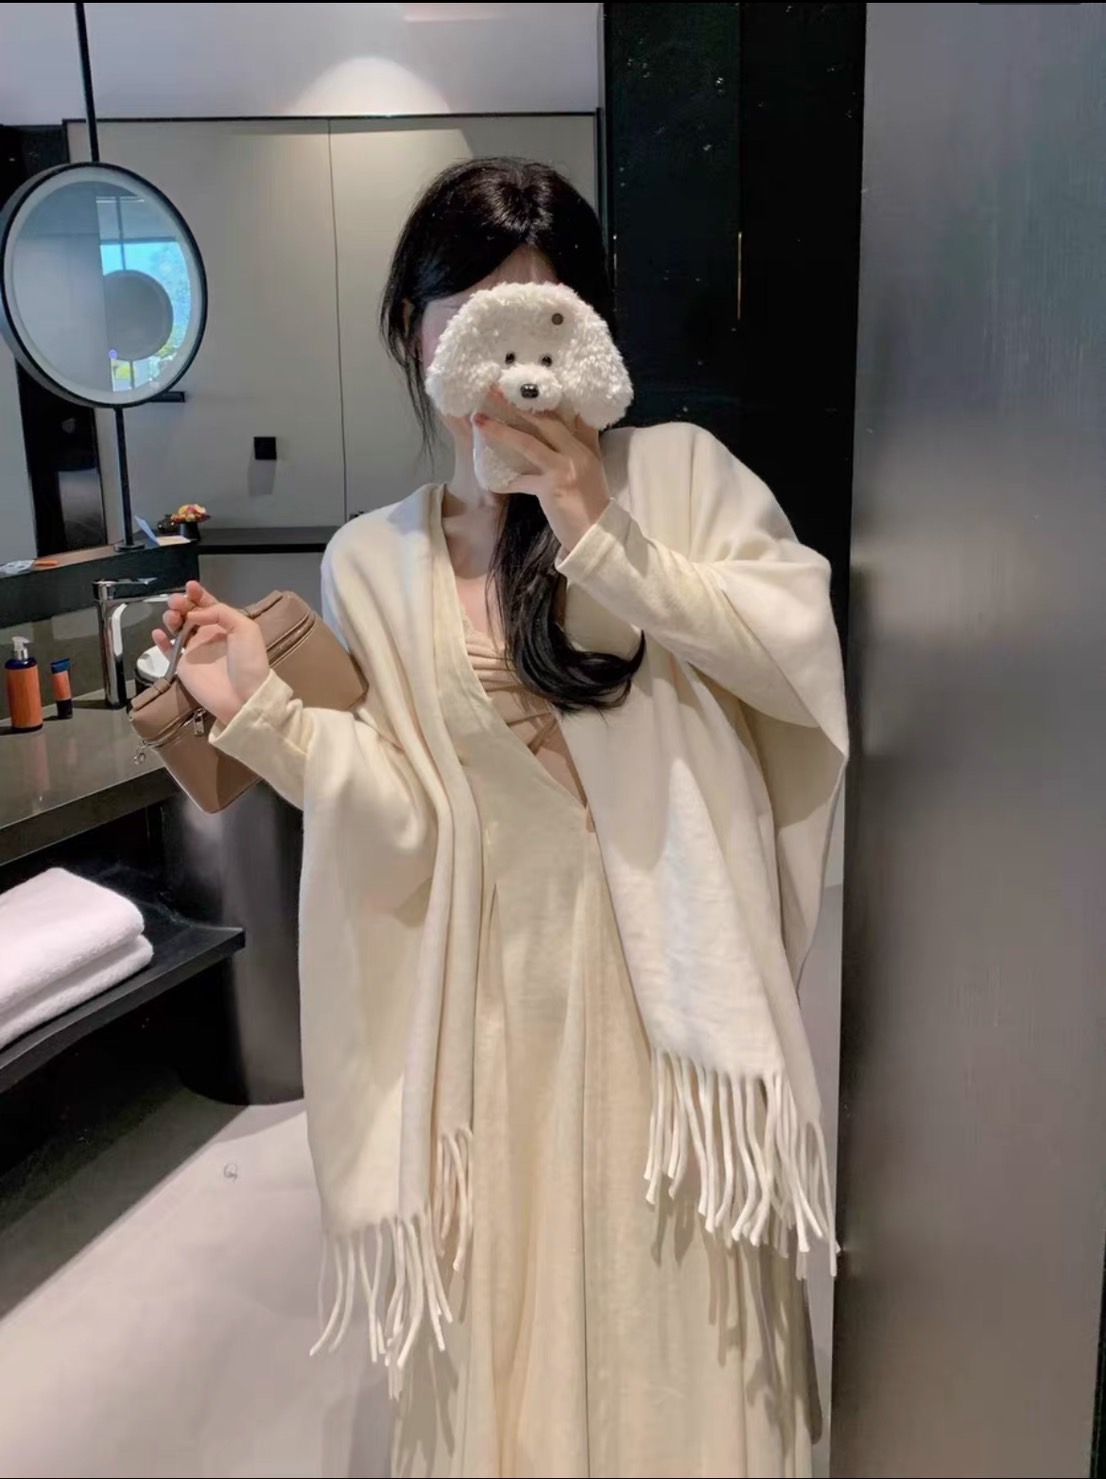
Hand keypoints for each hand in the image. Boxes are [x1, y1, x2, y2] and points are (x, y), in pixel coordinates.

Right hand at [152, 580, 269, 725]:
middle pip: (189, 613)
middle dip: (182, 603)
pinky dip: (161, 641)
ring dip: (171, 618)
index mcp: (225, 625)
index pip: (208, 605)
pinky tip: (158, 632)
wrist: (243, 696)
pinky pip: (168, 650)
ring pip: (177, 628)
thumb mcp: (245, 628)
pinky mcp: (183, 665)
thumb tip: (194, 615)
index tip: (190, 587)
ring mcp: (195, 650)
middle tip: (177, 602)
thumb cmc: (248, 662)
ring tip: (172, 617)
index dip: (198, 595)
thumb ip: (221, 613)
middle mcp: (209, 635)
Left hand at [474, 395, 608, 550]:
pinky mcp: (552, 488)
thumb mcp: (590, 468)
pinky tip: (492, 479)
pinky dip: (506, 481)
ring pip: (528, 443)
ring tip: (478, 420)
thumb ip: (579, 445)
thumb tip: (563, 426)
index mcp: (587, 445)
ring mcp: (565, 468)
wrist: (596, 534)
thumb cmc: (589, 503)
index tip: (523, 382)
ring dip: (500, 431)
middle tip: (493, 389)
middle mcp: (578, 452)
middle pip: (545, 419)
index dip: (546, 396)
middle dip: (516, 404)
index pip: (570, 412)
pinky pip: (521, 480)